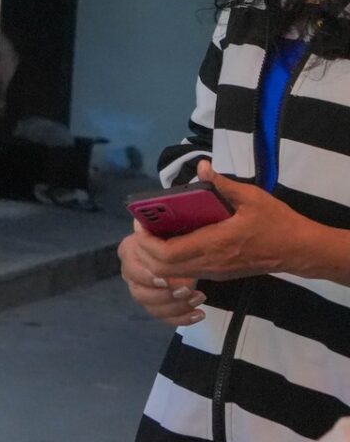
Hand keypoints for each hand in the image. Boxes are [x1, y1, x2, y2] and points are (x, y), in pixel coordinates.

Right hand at [118, 226, 204, 326]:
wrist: (193, 242)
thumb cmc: (185, 228)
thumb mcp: (175, 220)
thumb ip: (157, 223)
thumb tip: (140, 224)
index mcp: (131, 248)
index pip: (130, 266)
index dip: (146, 275)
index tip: (166, 280)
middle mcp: (131, 270)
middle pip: (138, 290)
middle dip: (163, 295)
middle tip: (187, 290)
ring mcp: (143, 289)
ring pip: (150, 306)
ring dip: (174, 306)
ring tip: (199, 298)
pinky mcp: (157, 303)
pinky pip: (163, 316)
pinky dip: (180, 318)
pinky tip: (199, 314)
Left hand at [127, 160, 330, 284]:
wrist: (300, 250)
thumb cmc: (277, 222)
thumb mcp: (252, 197)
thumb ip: (223, 184)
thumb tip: (201, 167)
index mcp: (215, 244)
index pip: (166, 254)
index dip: (145, 242)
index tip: (141, 221)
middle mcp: (210, 263)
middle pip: (161, 269)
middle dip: (144, 250)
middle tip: (143, 226)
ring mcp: (214, 271)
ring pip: (171, 274)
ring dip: (155, 257)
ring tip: (153, 232)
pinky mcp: (219, 274)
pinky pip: (185, 272)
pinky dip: (169, 262)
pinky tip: (172, 240)